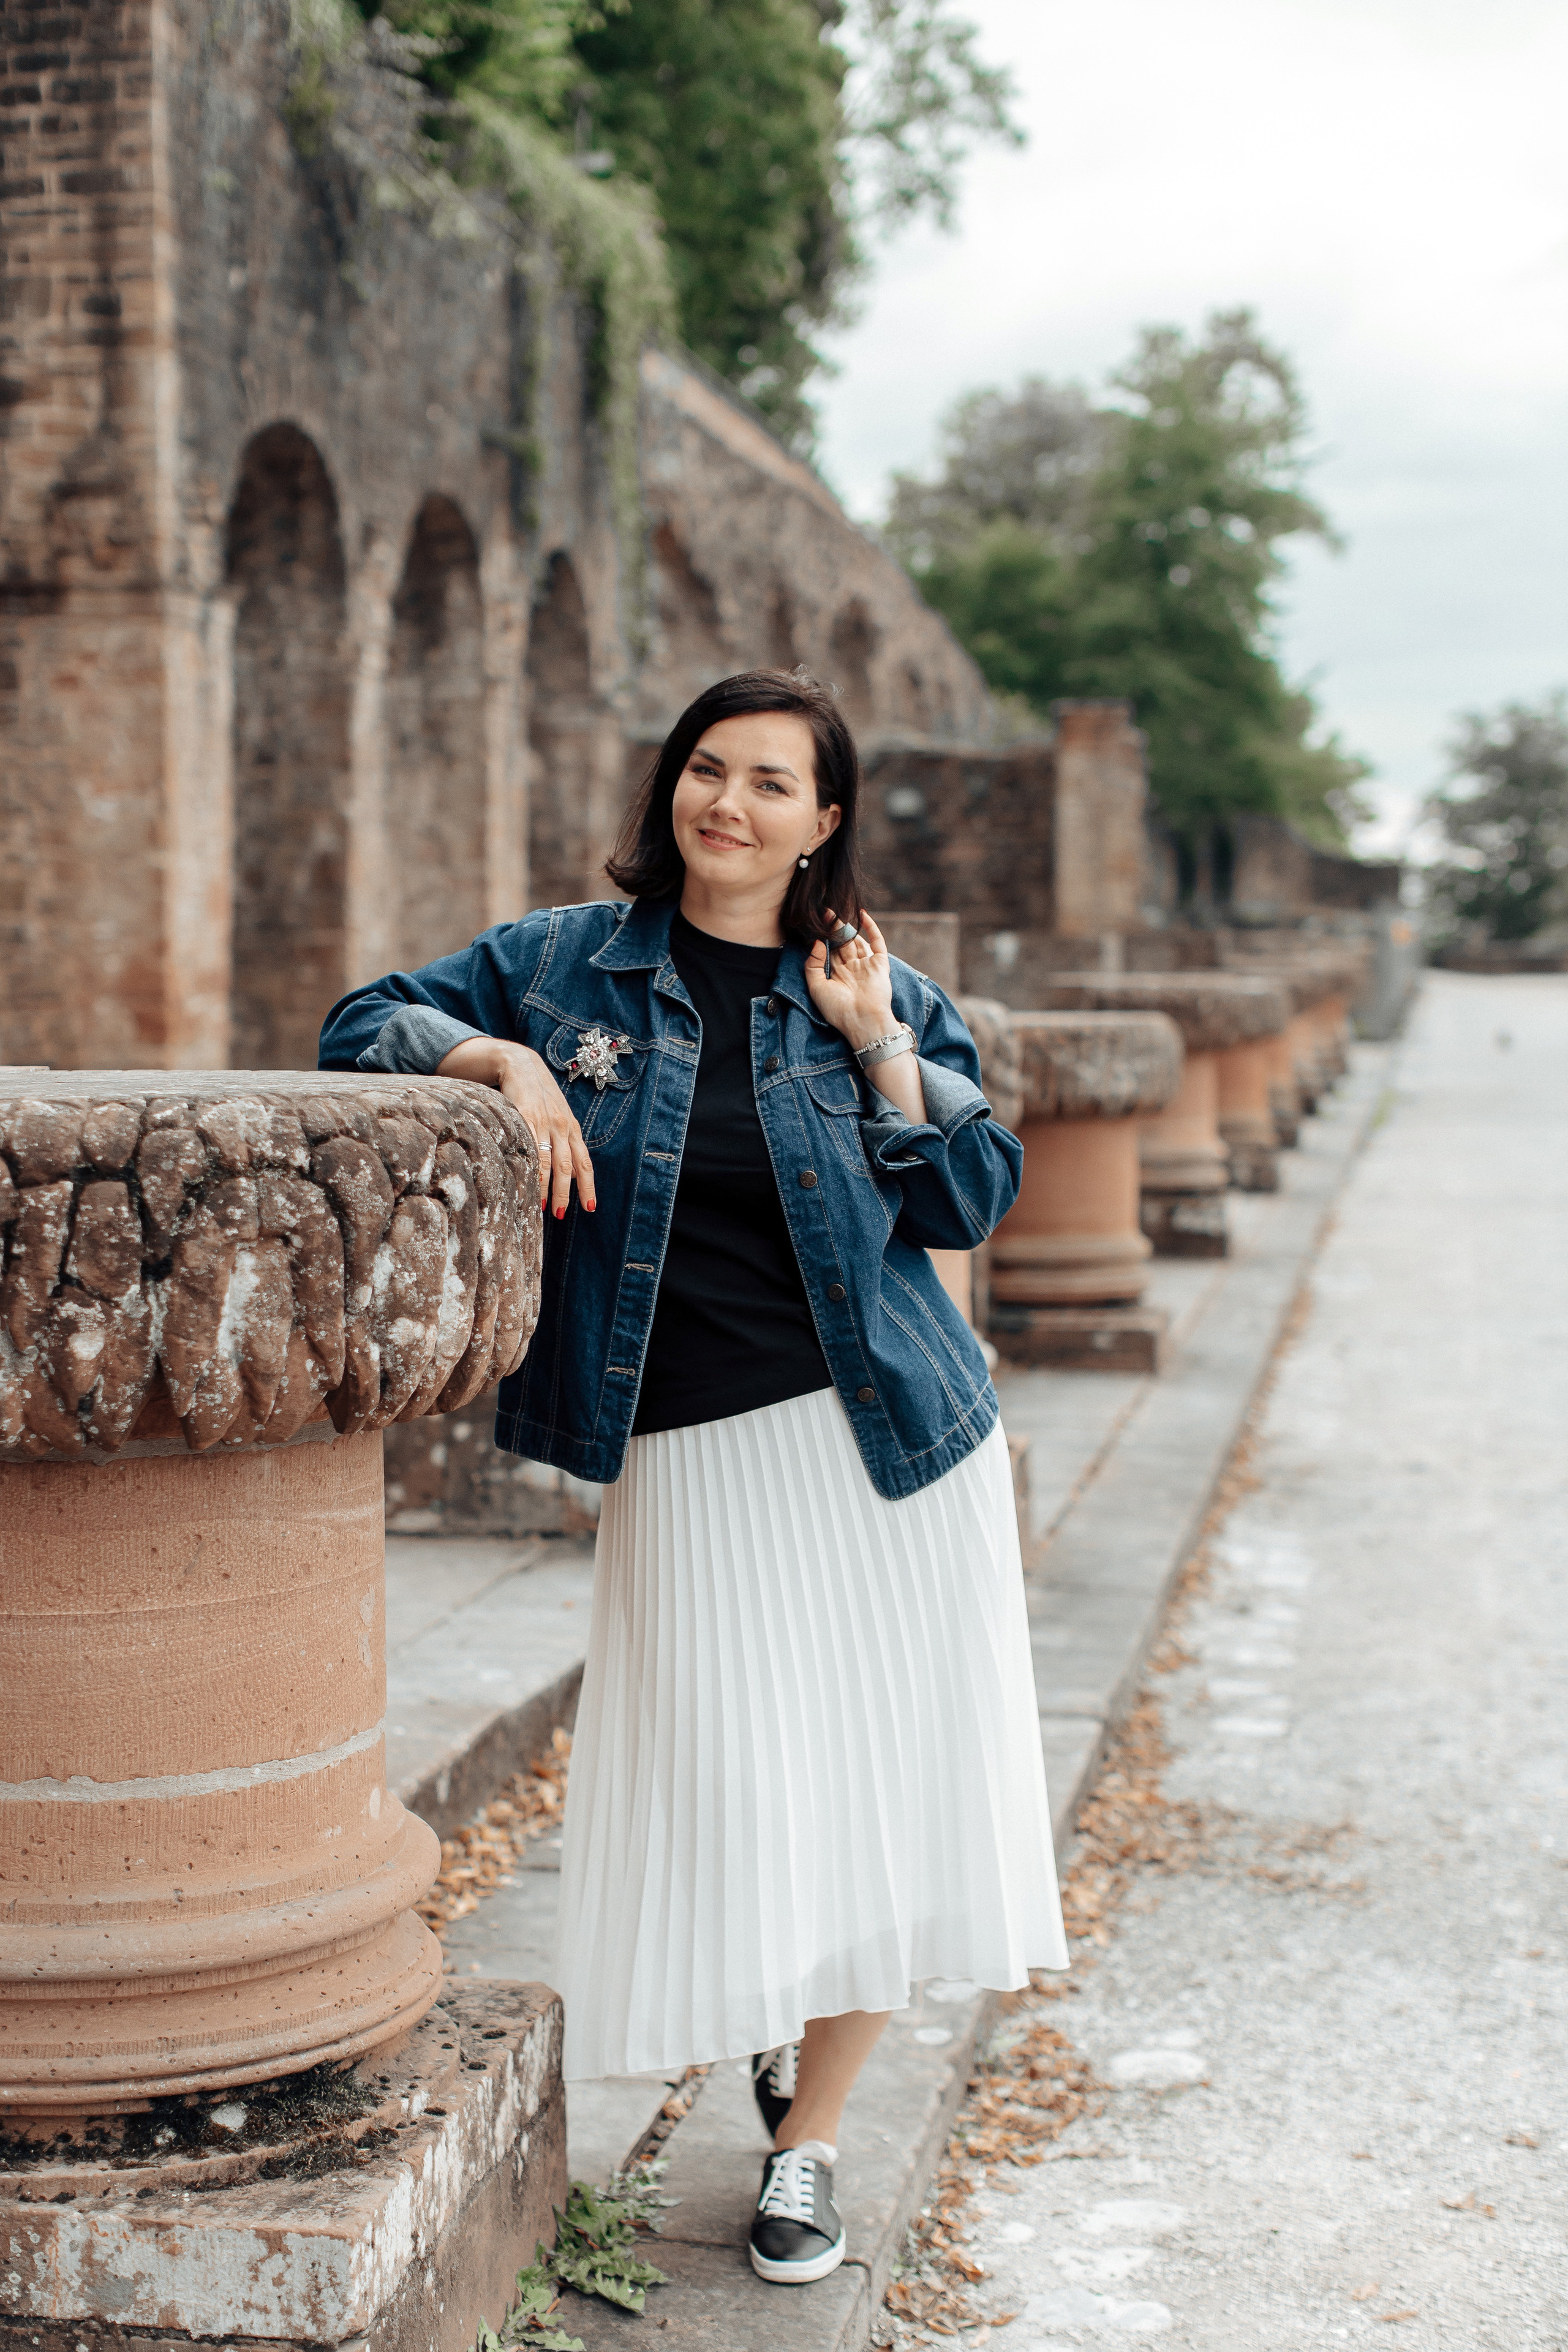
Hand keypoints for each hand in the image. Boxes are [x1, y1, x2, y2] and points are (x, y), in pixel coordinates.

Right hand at [435, 1037, 594, 1218]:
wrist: (521, 1064)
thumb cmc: (539, 1095)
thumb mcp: (559, 1116)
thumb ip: (565, 1143)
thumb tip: (572, 1173)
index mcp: (571, 1128)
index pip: (583, 1162)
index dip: (587, 1186)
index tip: (589, 1207)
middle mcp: (561, 1125)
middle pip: (566, 1166)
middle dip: (564, 1193)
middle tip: (559, 1214)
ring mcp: (543, 1120)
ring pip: (547, 1160)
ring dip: (545, 1187)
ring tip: (541, 1207)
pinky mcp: (523, 1115)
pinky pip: (527, 1145)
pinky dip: (528, 1166)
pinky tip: (525, 1180)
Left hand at [804, 909, 897, 1050]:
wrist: (864, 1020)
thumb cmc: (839, 1010)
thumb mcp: (817, 988)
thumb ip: (813, 965)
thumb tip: (818, 942)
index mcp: (837, 976)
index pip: (828, 952)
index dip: (821, 938)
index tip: (813, 924)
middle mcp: (851, 969)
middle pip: (841, 943)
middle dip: (832, 929)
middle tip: (823, 912)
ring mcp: (866, 965)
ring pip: (855, 940)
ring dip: (846, 926)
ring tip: (834, 913)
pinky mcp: (880, 963)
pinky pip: (877, 941)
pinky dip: (871, 927)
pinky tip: (861, 914)